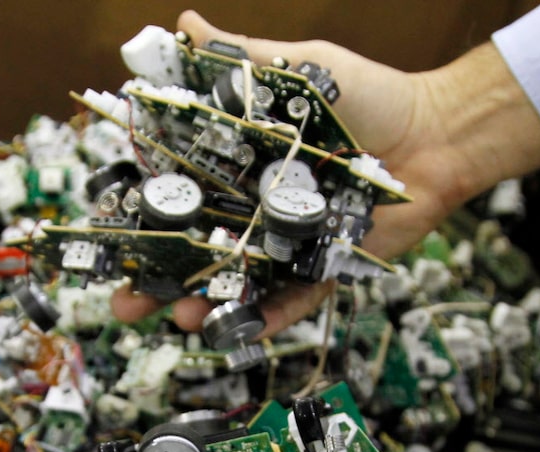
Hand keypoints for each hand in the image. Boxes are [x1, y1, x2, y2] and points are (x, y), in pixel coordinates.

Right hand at [112, 11, 539, 335]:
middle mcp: (254, 213)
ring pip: (236, 285)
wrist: (433, 134)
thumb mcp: (299, 70)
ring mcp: (286, 246)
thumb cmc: (369, 98)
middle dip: (156, 281)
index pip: (178, 200)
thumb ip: (241, 59)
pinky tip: (237, 332)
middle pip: (195, 253)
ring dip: (204, 307)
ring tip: (178, 319)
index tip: (106, 240)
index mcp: (238, 169)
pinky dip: (269, 318)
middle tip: (122, 304)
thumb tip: (182, 23)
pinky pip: (293, 300)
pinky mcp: (323, 269)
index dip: (141, 221)